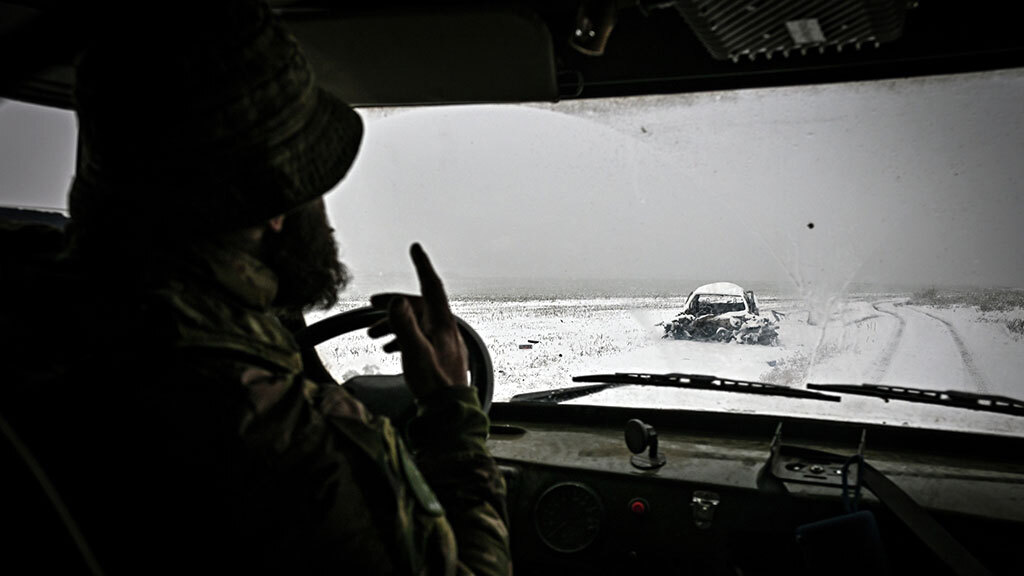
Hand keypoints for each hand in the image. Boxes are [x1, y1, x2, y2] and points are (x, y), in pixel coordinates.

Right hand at [367, 243, 468, 397]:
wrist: (448, 411)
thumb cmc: (434, 383)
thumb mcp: (415, 352)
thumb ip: (403, 326)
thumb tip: (395, 300)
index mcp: (442, 323)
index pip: (432, 286)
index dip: (422, 266)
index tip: (416, 248)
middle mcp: (445, 328)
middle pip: (418, 305)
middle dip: (394, 304)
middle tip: (371, 304)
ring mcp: (443, 341)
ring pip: (417, 323)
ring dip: (394, 324)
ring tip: (373, 335)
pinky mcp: (439, 355)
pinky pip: (419, 337)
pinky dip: (403, 337)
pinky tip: (391, 348)